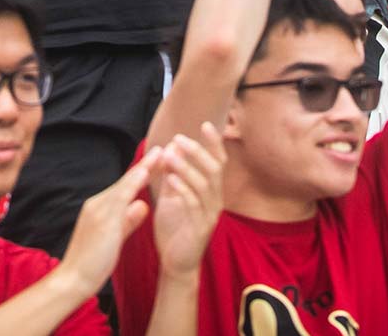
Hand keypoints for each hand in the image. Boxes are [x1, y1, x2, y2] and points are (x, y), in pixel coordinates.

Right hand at [57, 154, 156, 293]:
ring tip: (159, 154)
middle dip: (145, 165)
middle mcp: (97, 204)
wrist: (73, 280)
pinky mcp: (101, 219)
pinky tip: (145, 173)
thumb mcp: (115, 238)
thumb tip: (143, 205)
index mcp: (100, 208)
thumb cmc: (93, 263)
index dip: (141, 173)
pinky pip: (120, 197)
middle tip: (162, 148)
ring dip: (142, 168)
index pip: (125, 187)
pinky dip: (133, 183)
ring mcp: (97, 210)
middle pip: (126, 181)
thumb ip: (129, 220)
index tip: (157, 160)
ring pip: (124, 185)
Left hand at [151, 124, 225, 276]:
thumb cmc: (175, 229)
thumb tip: (171, 148)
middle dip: (198, 151)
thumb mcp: (171, 197)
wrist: (176, 263)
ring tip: (170, 157)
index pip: (218, 162)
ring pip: (205, 185)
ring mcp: (210, 215)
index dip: (214, 143)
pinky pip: (194, 205)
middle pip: (214, 169)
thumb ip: (172, 175)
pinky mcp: (201, 229)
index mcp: (211, 191)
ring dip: (187, 168)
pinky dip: (183, 190)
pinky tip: (171, 181)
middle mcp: (215, 200)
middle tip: (180, 138)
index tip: (206, 124)